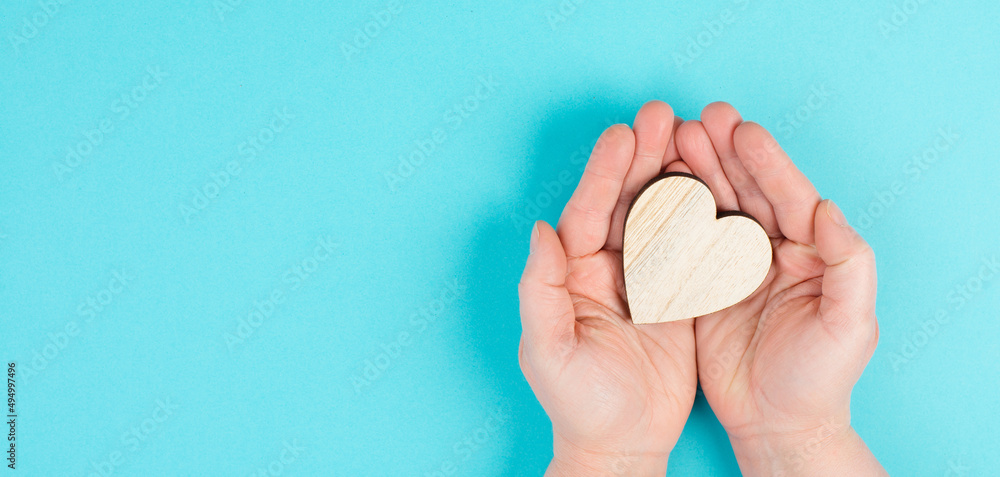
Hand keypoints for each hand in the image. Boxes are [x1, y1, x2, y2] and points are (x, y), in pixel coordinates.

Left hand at [518, 101, 694, 475]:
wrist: (621, 443)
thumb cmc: (577, 403)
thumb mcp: (547, 349)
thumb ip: (540, 289)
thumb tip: (540, 229)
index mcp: (570, 275)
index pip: (585, 214)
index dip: (602, 174)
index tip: (622, 136)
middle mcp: (603, 269)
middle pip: (623, 202)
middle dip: (641, 159)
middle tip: (660, 114)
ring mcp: (642, 279)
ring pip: (658, 216)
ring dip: (673, 176)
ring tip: (691, 134)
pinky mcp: (675, 296)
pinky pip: (689, 247)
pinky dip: (702, 216)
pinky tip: (719, 185)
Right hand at [672, 102, 885, 474]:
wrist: (777, 423)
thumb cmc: (821, 379)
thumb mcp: (851, 326)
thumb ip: (850, 264)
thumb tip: (828, 209)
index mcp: (811, 251)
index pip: (789, 196)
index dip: (767, 163)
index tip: (742, 131)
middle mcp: (771, 250)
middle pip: (747, 191)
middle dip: (723, 153)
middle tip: (699, 118)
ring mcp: (734, 265)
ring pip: (713, 207)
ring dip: (695, 172)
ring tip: (672, 138)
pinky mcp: (702, 285)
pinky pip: (684, 241)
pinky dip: (670, 212)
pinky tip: (654, 187)